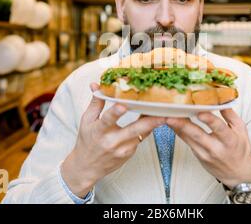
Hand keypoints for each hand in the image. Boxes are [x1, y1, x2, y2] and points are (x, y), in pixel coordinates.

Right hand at [62, 83, 165, 197]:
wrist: (87, 167)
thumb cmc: (87, 141)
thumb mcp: (87, 121)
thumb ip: (96, 103)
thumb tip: (96, 84)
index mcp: (99, 131)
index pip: (107, 120)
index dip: (115, 112)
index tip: (123, 105)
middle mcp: (112, 141)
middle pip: (133, 130)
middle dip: (149, 122)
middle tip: (163, 113)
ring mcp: (122, 149)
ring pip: (141, 134)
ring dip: (152, 124)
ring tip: (164, 114)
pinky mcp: (129, 154)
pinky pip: (140, 139)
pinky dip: (146, 130)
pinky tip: (153, 121)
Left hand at [166, 109, 250, 188]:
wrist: (237, 174)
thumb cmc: (240, 150)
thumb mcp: (241, 130)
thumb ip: (230, 114)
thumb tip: (221, 98)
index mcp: (229, 140)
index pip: (219, 129)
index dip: (209, 120)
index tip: (200, 112)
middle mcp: (216, 148)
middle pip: (197, 135)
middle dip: (182, 124)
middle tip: (170, 116)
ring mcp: (204, 153)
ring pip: (188, 138)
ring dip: (176, 127)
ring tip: (166, 115)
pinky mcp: (197, 155)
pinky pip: (186, 141)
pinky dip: (178, 131)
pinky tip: (172, 122)